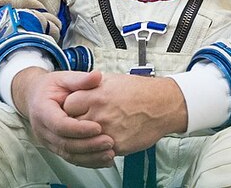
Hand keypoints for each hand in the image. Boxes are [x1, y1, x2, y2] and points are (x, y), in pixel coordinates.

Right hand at [12, 68, 113, 167]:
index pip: (60, 125)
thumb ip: (80, 79)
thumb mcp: (64, 78)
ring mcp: (48, 141)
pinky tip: (104, 160)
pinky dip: (88, 161)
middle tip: (109, 142)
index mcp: (42, 111)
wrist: (36, 97)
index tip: (98, 127)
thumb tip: (97, 76)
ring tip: (109, 154)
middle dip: (88, 145)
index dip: (79, 129)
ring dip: (90, 157)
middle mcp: (43, 130)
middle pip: (65, 143)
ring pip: (68, 155)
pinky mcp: (56, 148)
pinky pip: (71, 158)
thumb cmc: (50, 87)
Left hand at [62, 73, 186, 155]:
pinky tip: (108, 137)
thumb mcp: (112, 80)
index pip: (67, 105)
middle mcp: (99, 114)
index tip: (75, 108)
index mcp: (95, 95)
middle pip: (72, 124)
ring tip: (95, 131)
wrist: (163, 105)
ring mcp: (107, 131)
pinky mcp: (117, 145)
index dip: (70, 107)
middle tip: (83, 121)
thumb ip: (91, 86)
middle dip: (76, 123)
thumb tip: (78, 88)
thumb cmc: (140, 91)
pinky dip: (101, 146)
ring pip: (84, 140)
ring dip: (87, 137)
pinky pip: (100, 150)